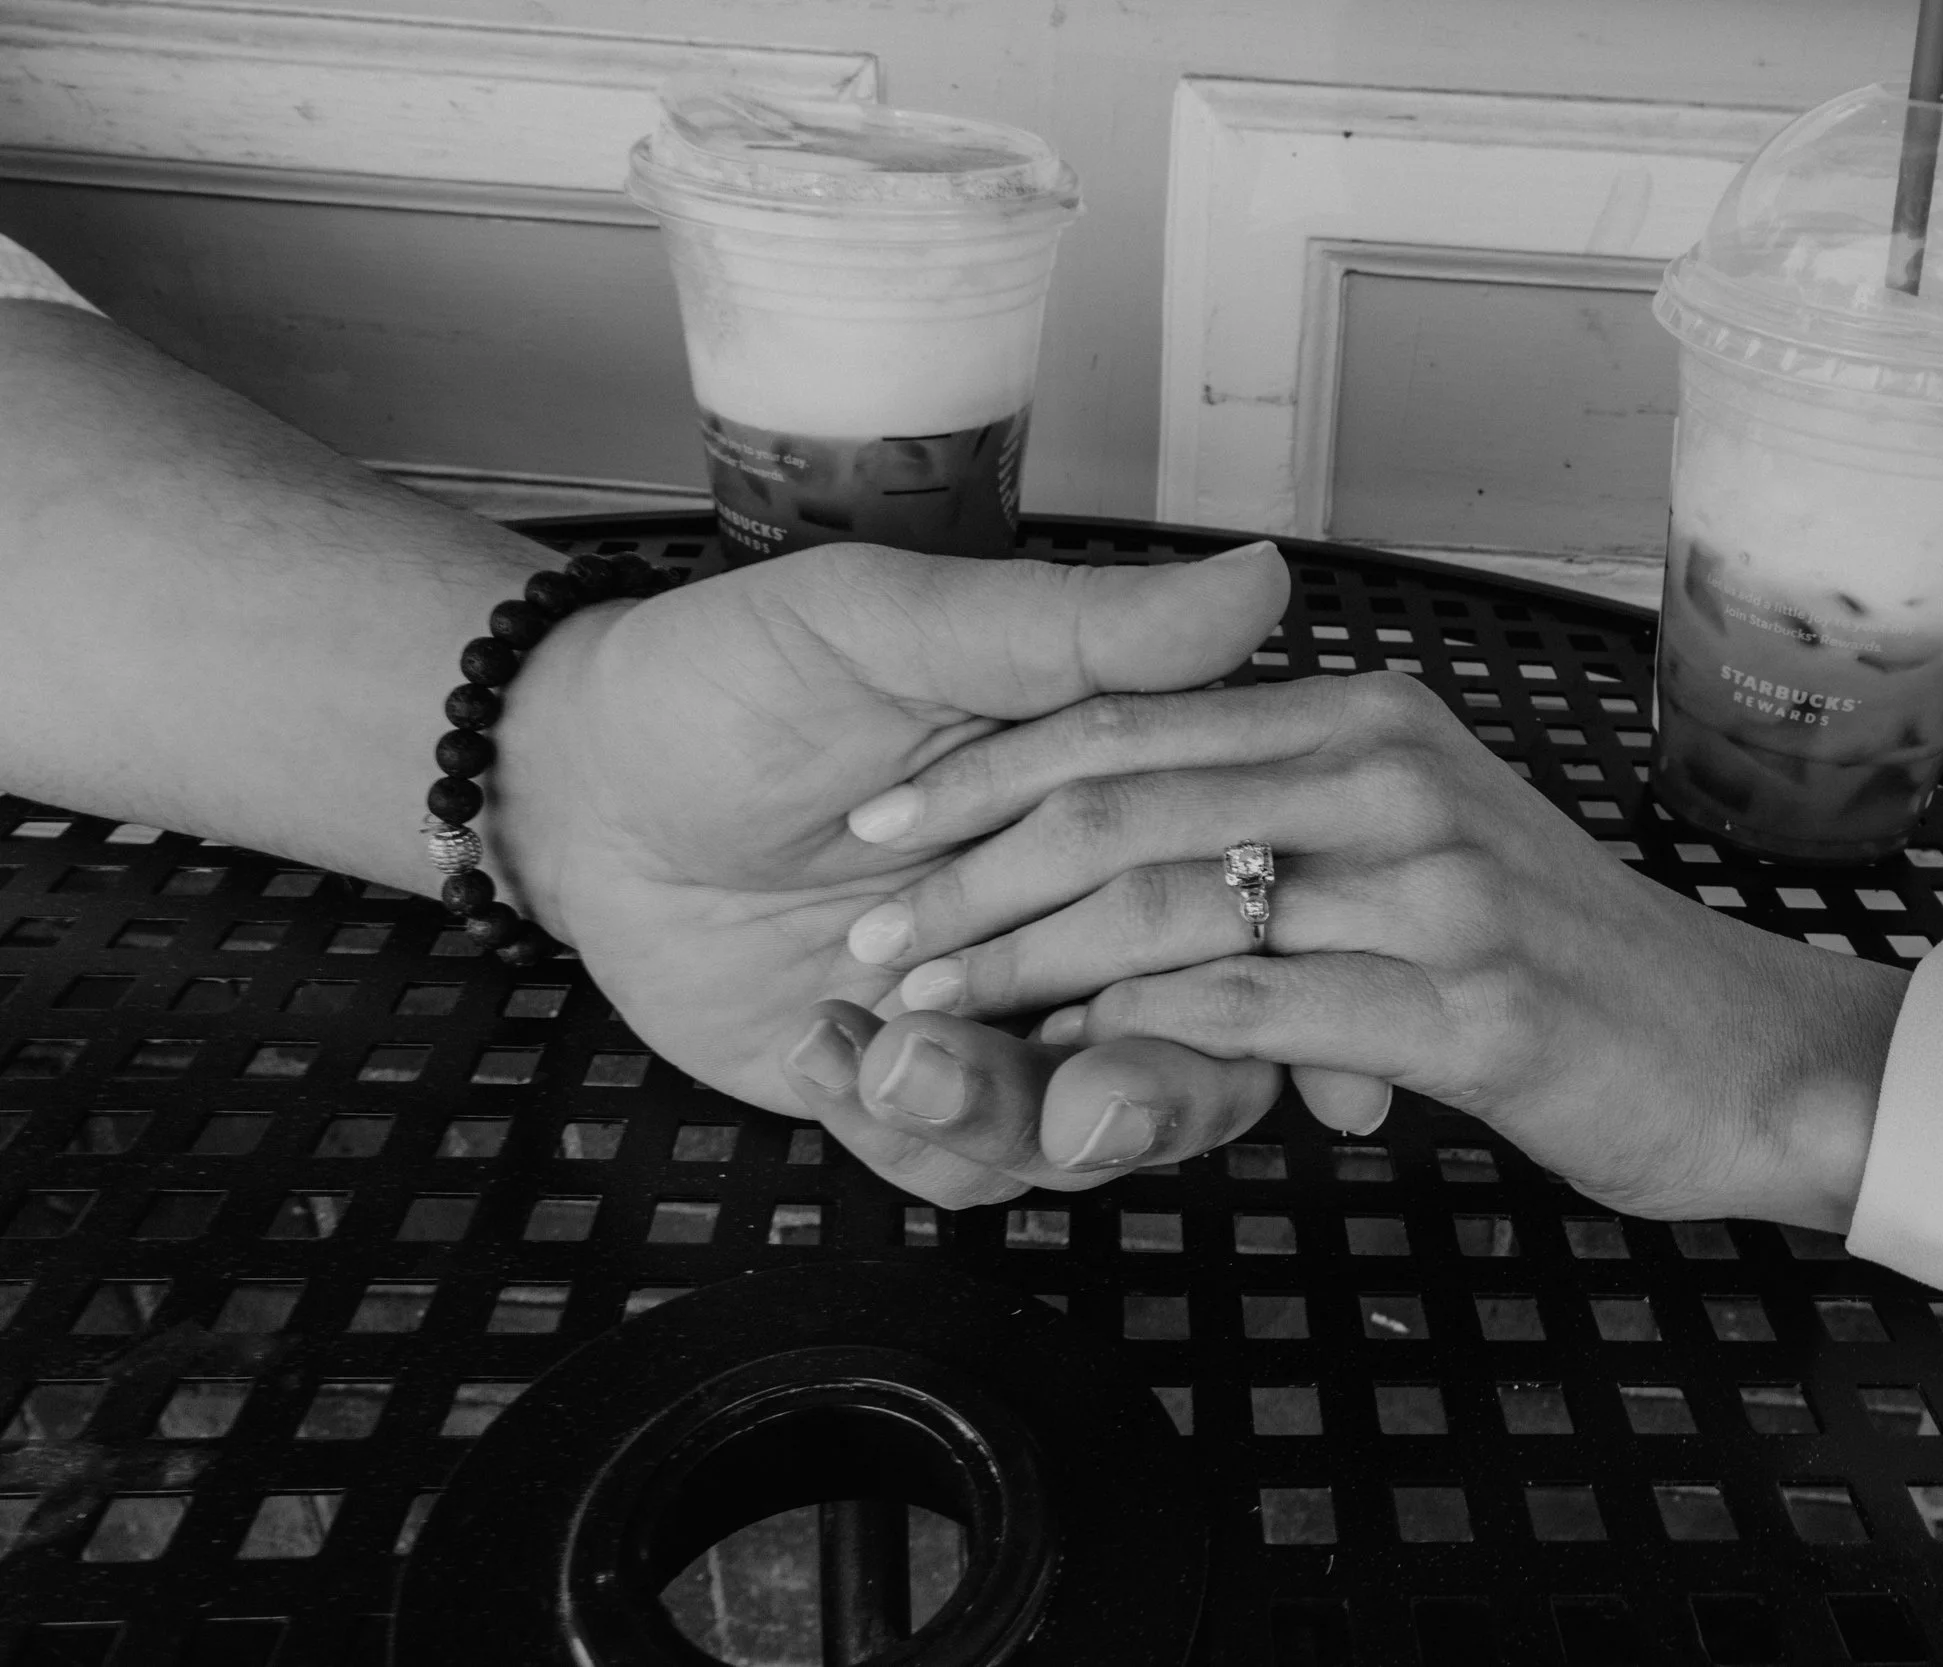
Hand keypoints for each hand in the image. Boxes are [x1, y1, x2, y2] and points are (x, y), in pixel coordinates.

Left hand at [485, 541, 1290, 1205]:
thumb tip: (1262, 582)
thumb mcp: (900, 629)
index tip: (1249, 1005)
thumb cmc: (739, 677)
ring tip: (887, 1047)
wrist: (579, 783)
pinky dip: (903, 1130)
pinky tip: (817, 1045)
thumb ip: (1080, 632)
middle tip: (1081, 1104)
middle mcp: (1081, 931)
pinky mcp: (903, 1091)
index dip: (1281, 981)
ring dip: (1001, 1114)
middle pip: (1199, 1063)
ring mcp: (995, 1020)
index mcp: (1121, 817)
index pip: (1250, 912)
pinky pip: (958, 1169)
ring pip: (1078, 1140)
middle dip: (1150, 1101)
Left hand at [831, 671, 1908, 1227]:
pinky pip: (1251, 1009)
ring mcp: (1430, 881)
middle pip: (1123, 801)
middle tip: (869, 943)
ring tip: (921, 1015)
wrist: (1754, 1059)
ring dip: (1025, 967)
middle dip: (973, 877)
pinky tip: (1066, 1073)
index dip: (984, 773)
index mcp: (1355, 714)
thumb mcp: (1421, 810)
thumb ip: (1293, 744)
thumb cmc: (1580, 957)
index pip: (1125, 718)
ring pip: (1169, 903)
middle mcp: (1388, 768)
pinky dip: (1138, 1038)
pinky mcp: (1460, 1003)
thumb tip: (1245, 600)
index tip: (874, 828)